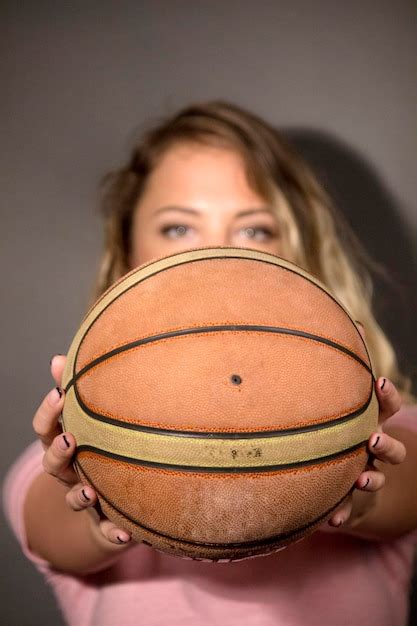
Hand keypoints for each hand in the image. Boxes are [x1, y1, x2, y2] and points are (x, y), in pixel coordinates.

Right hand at [32, 354, 131, 545]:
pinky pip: (105, 530)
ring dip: (79, 494)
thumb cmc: (98, 452)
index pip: (46, 428)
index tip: (59, 394)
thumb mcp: (91, 422)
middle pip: (52, 463)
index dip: (49, 412)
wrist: (106, 507)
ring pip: (73, 498)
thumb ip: (80, 390)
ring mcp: (83, 497)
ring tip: (89, 491)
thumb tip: (60, 356)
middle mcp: (68, 472)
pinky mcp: (101, 522)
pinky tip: (126, 532)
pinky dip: (112, 532)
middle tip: (71, 438)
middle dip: (58, 452)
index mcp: (64, 445)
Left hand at [326, 376, 405, 529]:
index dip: (388, 395)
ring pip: (379, 478)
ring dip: (373, 479)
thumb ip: (318, 389)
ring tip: (360, 479)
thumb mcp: (325, 411)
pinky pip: (351, 508)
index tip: (380, 382)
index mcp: (367, 424)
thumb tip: (297, 345)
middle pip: (394, 449)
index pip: (386, 407)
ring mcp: (365, 475)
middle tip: (372, 438)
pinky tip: (333, 518)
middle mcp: (371, 450)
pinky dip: (344, 512)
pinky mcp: (352, 499)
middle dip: (387, 443)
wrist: (331, 477)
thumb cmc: (325, 432)